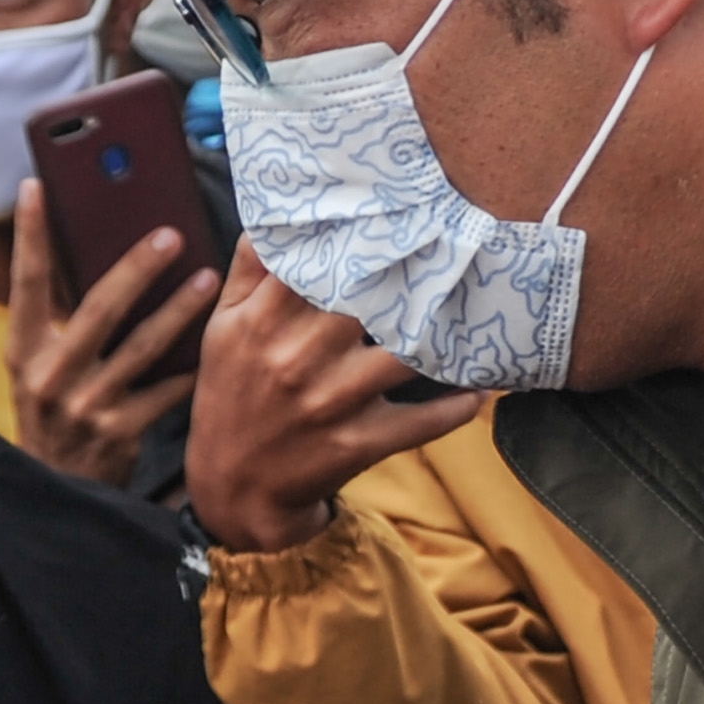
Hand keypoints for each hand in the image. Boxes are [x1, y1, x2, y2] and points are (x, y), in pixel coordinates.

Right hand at [4, 177, 215, 487]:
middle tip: (171, 234)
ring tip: (208, 279)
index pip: (24, 283)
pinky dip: (192, 366)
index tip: (34, 187)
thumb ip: (64, 320)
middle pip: (99, 309)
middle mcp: (50, 376)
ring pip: (142, 348)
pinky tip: (220, 343)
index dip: (28, 235)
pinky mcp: (121, 432)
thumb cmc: (57, 409)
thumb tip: (105, 251)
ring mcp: (86, 405)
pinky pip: (167, 390)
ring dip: (179, 311)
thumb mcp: (42, 365)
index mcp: (24, 350)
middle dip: (137, 268)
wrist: (58, 489)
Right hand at [186, 242, 481, 550]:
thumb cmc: (231, 395)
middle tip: (451, 252)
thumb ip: (249, 268)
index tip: (396, 217)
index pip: (318, 262)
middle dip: (412, 276)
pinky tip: (480, 387)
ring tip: (476, 311)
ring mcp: (332, 400)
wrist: (234, 487)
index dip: (359, 237)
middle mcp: (298, 355)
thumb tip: (280, 216)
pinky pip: (423, 420)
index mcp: (263, 320)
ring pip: (406, 353)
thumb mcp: (223, 328)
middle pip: (372, 299)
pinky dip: (458, 406)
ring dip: (447, 335)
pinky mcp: (358, 441)